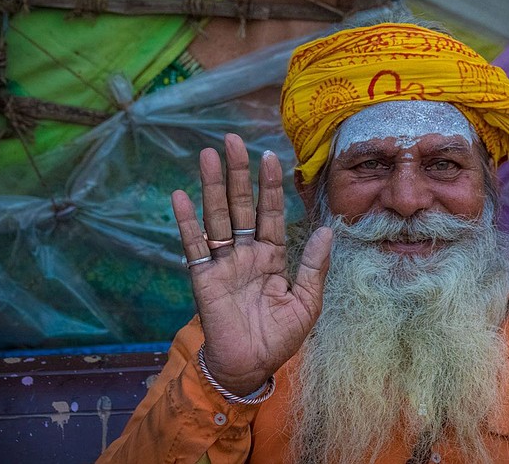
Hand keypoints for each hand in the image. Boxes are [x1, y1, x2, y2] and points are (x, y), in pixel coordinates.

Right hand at [172, 133, 332, 395]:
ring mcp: (223, 263)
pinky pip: (195, 246)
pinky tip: (181, 196)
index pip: (269, 213)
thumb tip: (327, 230)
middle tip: (232, 140)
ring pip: (217, 217)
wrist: (251, 367)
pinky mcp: (204, 278)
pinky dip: (187, 222)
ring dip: (211, 187)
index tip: (270, 156)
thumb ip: (314, 265)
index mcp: (271, 256)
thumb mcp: (307, 301)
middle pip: (240, 205)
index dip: (269, 186)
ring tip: (207, 155)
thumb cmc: (280, 337)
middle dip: (238, 173)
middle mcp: (246, 253)